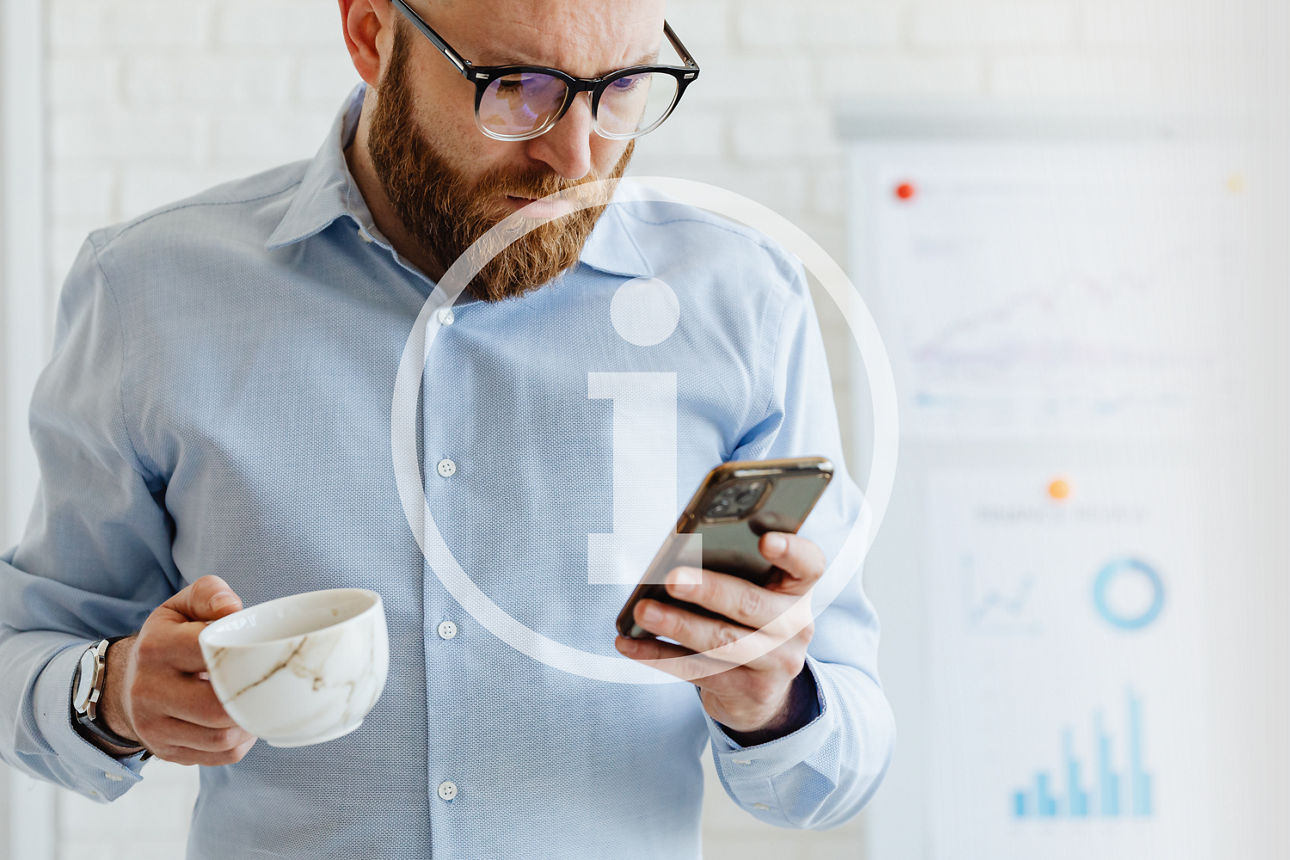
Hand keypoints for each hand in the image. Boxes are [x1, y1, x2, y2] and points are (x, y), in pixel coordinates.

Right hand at [99, 575, 257, 764]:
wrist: (127, 681)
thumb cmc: (170, 638)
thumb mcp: (183, 606)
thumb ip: (210, 594)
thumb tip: (232, 609)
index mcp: (156, 648)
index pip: (209, 654)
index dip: (245, 656)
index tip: (262, 652)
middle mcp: (148, 690)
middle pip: (216, 707)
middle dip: (250, 698)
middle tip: (269, 685)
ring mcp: (153, 727)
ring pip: (220, 738)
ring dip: (250, 724)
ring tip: (258, 704)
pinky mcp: (166, 752)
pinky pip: (218, 757)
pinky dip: (241, 743)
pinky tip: (244, 724)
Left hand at [614, 532, 823, 737]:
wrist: (764, 692)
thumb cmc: (749, 622)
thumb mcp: (759, 594)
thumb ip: (736, 572)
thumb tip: (678, 558)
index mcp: (798, 590)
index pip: (809, 564)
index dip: (791, 551)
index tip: (765, 541)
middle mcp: (795, 626)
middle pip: (752, 605)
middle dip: (709, 590)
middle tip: (672, 578)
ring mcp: (775, 663)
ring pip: (722, 642)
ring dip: (677, 626)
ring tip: (643, 611)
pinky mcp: (747, 691)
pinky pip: (696, 671)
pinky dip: (658, 655)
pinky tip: (629, 643)